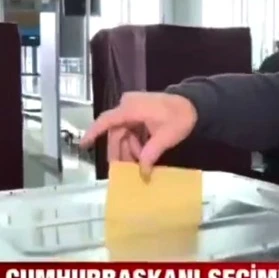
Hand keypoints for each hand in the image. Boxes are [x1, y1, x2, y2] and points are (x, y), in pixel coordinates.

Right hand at [80, 92, 197, 175]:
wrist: (194, 105)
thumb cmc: (180, 117)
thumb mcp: (166, 137)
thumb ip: (150, 154)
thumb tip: (142, 172)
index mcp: (132, 108)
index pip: (107, 121)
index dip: (94, 133)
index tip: (83, 145)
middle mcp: (128, 106)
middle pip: (116, 133)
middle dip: (120, 153)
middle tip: (123, 171)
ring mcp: (133, 109)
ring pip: (123, 134)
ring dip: (129, 150)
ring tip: (138, 166)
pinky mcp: (138, 114)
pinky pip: (130, 131)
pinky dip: (135, 144)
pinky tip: (141, 156)